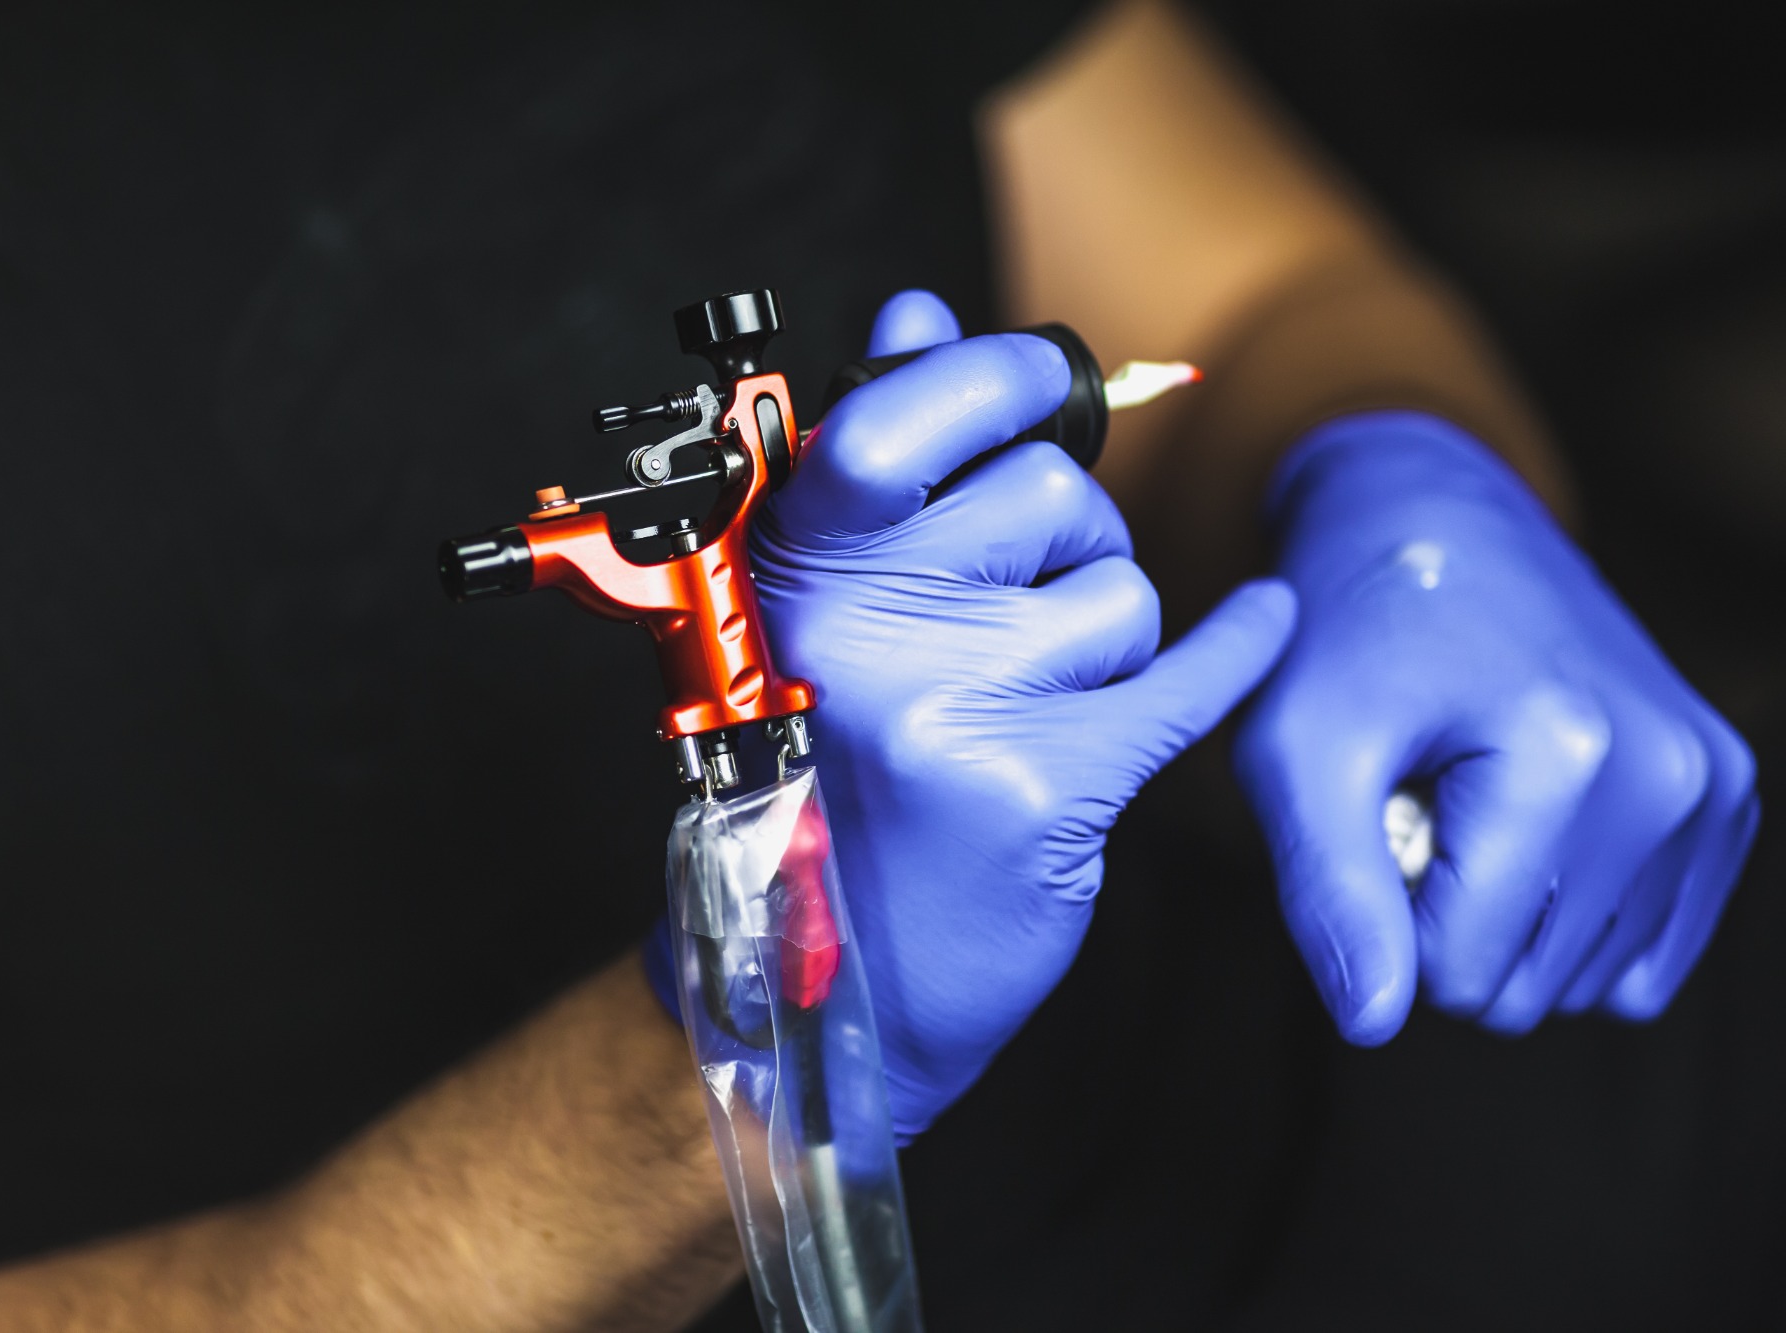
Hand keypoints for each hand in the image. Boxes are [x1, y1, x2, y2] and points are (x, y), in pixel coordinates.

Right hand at [751, 291, 1295, 1138]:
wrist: (840, 980)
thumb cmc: (832, 779)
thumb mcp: (821, 612)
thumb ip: (871, 460)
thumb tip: (914, 311)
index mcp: (792, 567)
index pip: (896, 417)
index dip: (990, 376)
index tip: (1041, 379)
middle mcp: (860, 623)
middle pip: (1050, 496)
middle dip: (1069, 541)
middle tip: (1023, 615)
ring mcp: (952, 700)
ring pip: (1121, 592)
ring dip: (1108, 640)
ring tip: (1033, 706)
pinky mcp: (1046, 780)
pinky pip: (1188, 673)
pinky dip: (1238, 651)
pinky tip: (1265, 627)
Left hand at [1236, 411, 1759, 1042]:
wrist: (1433, 524)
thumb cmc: (1346, 637)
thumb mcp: (1296, 751)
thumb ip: (1329, 890)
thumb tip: (1374, 1024)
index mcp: (1569, 758)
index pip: (1459, 975)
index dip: (1385, 917)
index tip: (1371, 814)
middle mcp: (1671, 776)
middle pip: (1528, 989)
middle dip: (1446, 923)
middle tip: (1415, 806)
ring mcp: (1715, 786)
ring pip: (1585, 982)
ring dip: (1504, 917)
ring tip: (1467, 801)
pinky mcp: (1728, 796)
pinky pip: (1645, 955)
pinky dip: (1569, 916)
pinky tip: (1526, 825)